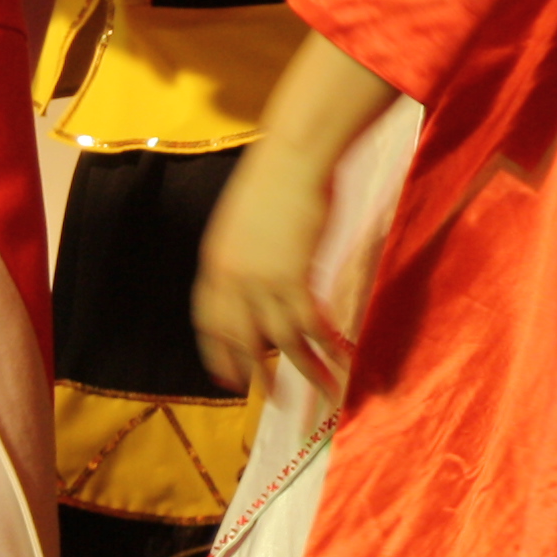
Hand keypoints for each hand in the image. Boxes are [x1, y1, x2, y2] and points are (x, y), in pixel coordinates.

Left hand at [193, 137, 351, 394]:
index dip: (218, 352)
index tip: (224, 378)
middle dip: (257, 376)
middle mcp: (232, 278)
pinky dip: (331, 347)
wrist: (293, 154)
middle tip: (273, 402)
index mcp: (214, 262)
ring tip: (326, 396)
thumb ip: (244, 252)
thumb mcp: (244, 219)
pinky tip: (347, 363)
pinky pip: (313, 324)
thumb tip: (257, 273)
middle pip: (241, 340)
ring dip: (307, 372)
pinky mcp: (293, 276)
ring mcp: (261, 280)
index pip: (209, 320)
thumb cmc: (275, 176)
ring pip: (284, 341)